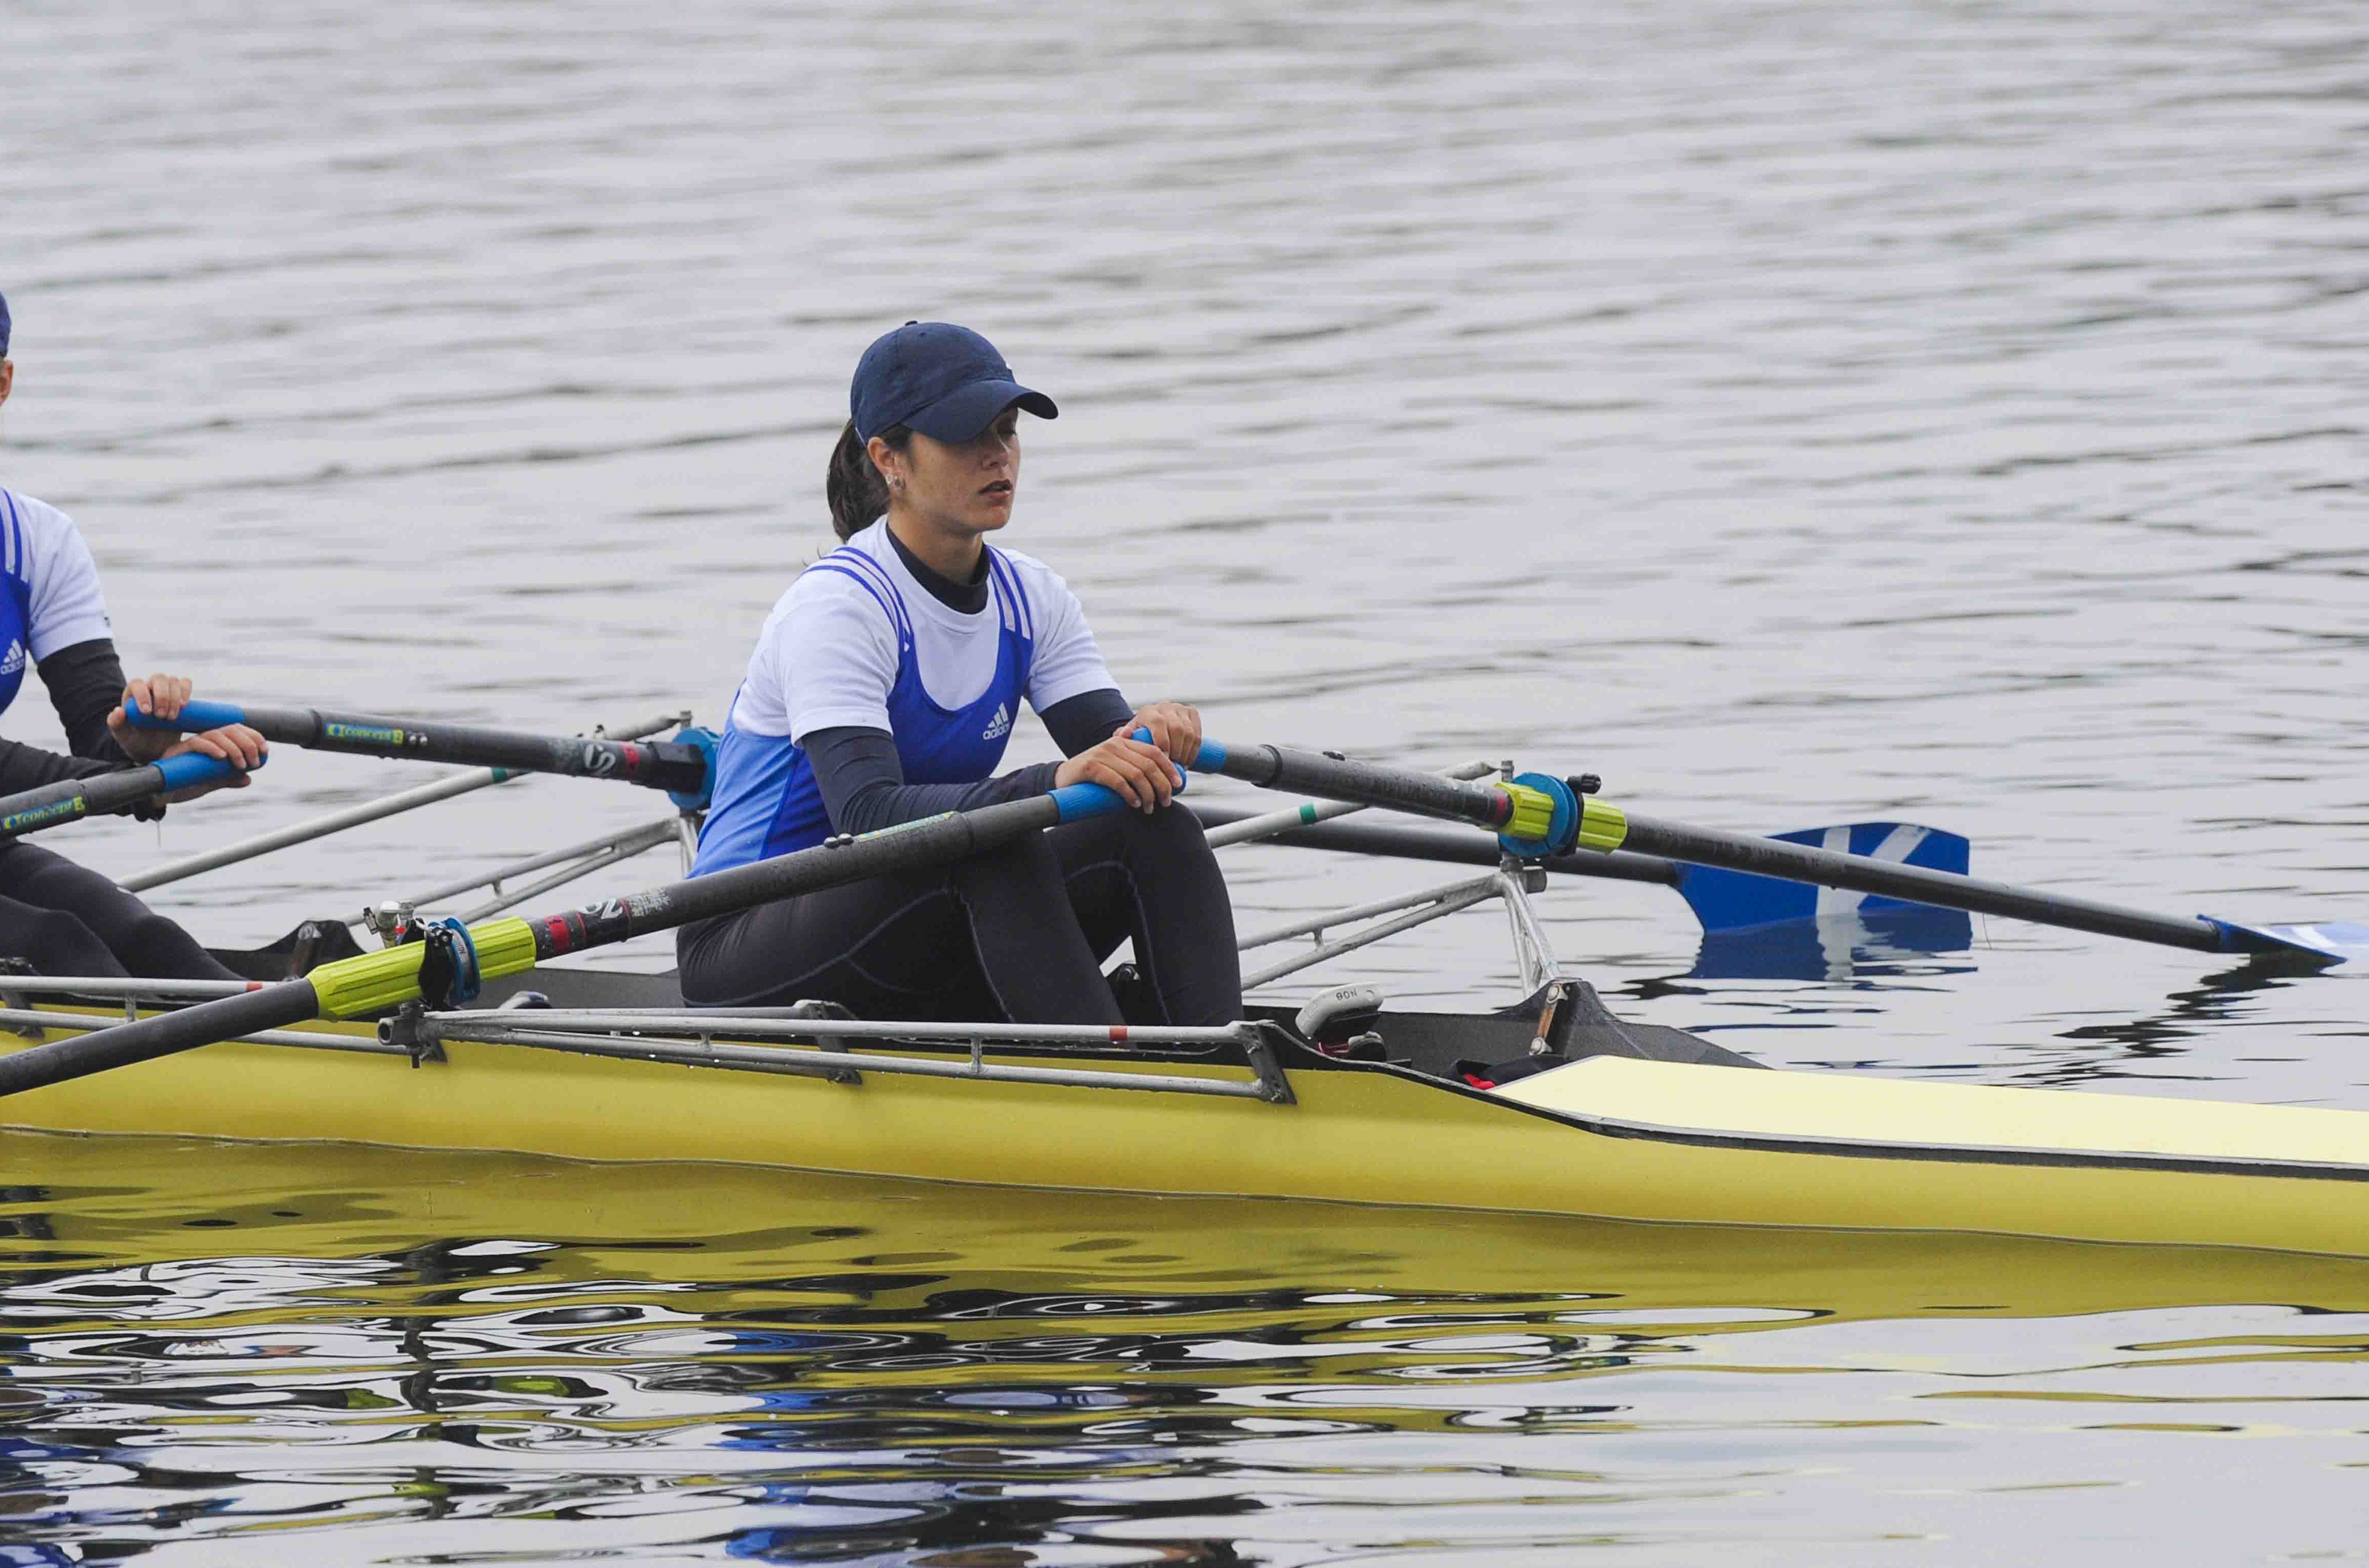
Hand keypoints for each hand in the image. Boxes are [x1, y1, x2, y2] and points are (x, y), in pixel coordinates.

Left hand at [107, 672, 196, 763]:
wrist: (155, 748)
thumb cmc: (136, 740)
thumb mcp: (123, 735)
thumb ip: (116, 724)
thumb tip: (119, 710)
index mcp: (133, 694)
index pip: (137, 684)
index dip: (142, 695)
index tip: (147, 712)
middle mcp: (150, 688)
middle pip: (158, 678)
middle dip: (162, 696)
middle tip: (161, 717)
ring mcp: (166, 690)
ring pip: (173, 680)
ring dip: (175, 697)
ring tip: (172, 717)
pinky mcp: (181, 695)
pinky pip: (186, 683)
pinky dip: (187, 691)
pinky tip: (184, 705)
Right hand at [157, 725, 268, 802]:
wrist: (162, 794)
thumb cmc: (185, 785)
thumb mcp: (211, 782)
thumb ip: (227, 779)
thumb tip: (248, 779)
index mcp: (212, 744)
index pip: (235, 730)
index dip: (253, 736)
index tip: (266, 749)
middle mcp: (202, 740)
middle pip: (228, 729)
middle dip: (247, 742)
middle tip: (255, 760)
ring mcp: (189, 744)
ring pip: (215, 734)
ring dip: (234, 747)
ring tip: (241, 763)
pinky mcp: (177, 751)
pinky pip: (196, 742)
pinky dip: (211, 748)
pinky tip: (222, 757)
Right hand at [1055, 733, 1183, 813]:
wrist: (1063, 778)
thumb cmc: (1094, 777)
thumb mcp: (1116, 766)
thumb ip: (1134, 767)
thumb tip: (1163, 781)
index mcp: (1123, 742)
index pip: (1153, 751)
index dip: (1169, 767)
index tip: (1178, 784)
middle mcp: (1115, 745)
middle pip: (1148, 764)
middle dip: (1162, 785)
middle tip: (1166, 801)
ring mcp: (1102, 755)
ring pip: (1136, 774)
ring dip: (1147, 794)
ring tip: (1150, 808)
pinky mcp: (1091, 768)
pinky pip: (1118, 782)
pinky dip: (1130, 795)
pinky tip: (1135, 804)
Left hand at [1124, 701, 1201, 767]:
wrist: (1153, 728)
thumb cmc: (1139, 737)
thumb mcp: (1129, 737)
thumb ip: (1123, 736)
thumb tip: (1124, 735)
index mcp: (1148, 711)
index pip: (1159, 723)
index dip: (1163, 742)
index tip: (1163, 760)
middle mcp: (1165, 707)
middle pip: (1177, 728)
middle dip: (1177, 750)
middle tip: (1173, 767)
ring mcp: (1180, 709)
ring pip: (1189, 732)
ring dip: (1186, 752)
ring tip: (1180, 767)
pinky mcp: (1192, 713)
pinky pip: (1197, 734)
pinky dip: (1194, 750)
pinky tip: (1188, 761)